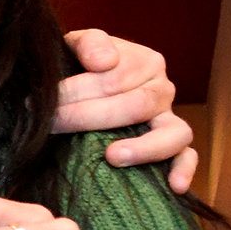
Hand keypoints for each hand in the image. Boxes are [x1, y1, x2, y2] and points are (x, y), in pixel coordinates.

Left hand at [55, 29, 196, 192]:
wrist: (82, 88)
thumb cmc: (80, 68)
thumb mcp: (78, 46)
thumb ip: (89, 43)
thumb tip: (104, 62)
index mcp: (144, 62)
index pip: (114, 77)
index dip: (76, 90)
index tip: (43, 101)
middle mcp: (162, 90)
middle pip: (135, 106)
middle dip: (89, 116)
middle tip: (53, 125)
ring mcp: (169, 120)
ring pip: (173, 132)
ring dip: (144, 147)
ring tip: (112, 156)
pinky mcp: (173, 146)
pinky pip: (187, 157)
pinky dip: (184, 169)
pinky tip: (174, 186)